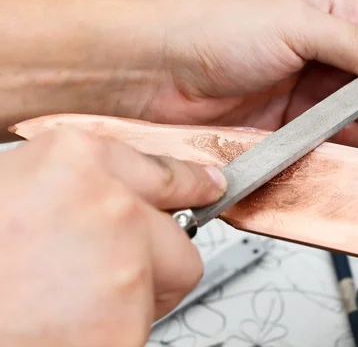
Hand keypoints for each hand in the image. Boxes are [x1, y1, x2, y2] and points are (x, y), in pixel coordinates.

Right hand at [0, 128, 225, 345]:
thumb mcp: (15, 192)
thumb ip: (72, 186)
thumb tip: (120, 191)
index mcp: (73, 160)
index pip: (164, 170)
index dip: (184, 186)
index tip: (207, 186)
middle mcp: (107, 200)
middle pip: (178, 232)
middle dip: (153, 255)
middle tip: (100, 273)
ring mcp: (124, 259)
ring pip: (170, 279)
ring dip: (134, 296)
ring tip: (67, 303)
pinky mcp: (128, 317)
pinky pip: (149, 321)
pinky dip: (120, 329)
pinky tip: (68, 327)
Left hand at [140, 0, 357, 147]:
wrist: (156, 72)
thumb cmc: (212, 28)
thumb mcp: (295, 23)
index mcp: (331, 13)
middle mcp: (324, 53)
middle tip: (357, 106)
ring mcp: (307, 92)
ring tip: (330, 123)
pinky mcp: (289, 125)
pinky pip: (329, 142)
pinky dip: (333, 147)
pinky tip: (318, 141)